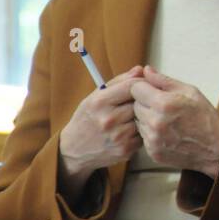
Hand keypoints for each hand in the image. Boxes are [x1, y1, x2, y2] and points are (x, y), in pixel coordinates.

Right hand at [59, 65, 146, 181]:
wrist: (74, 150)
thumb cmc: (87, 118)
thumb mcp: (95, 96)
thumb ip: (119, 81)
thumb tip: (140, 69)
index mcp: (99, 102)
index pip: (132, 86)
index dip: (141, 83)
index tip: (143, 85)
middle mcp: (108, 120)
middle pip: (141, 102)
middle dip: (142, 100)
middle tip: (138, 102)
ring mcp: (118, 137)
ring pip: (144, 118)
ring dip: (142, 117)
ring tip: (131, 117)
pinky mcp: (125, 150)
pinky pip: (144, 134)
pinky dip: (140, 131)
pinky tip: (130, 130)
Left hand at [129, 66, 218, 176]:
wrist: (215, 148)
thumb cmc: (205, 117)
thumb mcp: (190, 91)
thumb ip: (164, 80)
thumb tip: (146, 70)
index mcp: (164, 103)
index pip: (135, 88)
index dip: (144, 87)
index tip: (152, 90)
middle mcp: (155, 122)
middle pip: (134, 105)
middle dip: (145, 102)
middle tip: (162, 105)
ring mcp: (153, 139)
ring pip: (137, 121)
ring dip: (147, 118)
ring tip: (166, 119)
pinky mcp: (152, 151)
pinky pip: (142, 136)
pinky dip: (151, 132)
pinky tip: (167, 131)